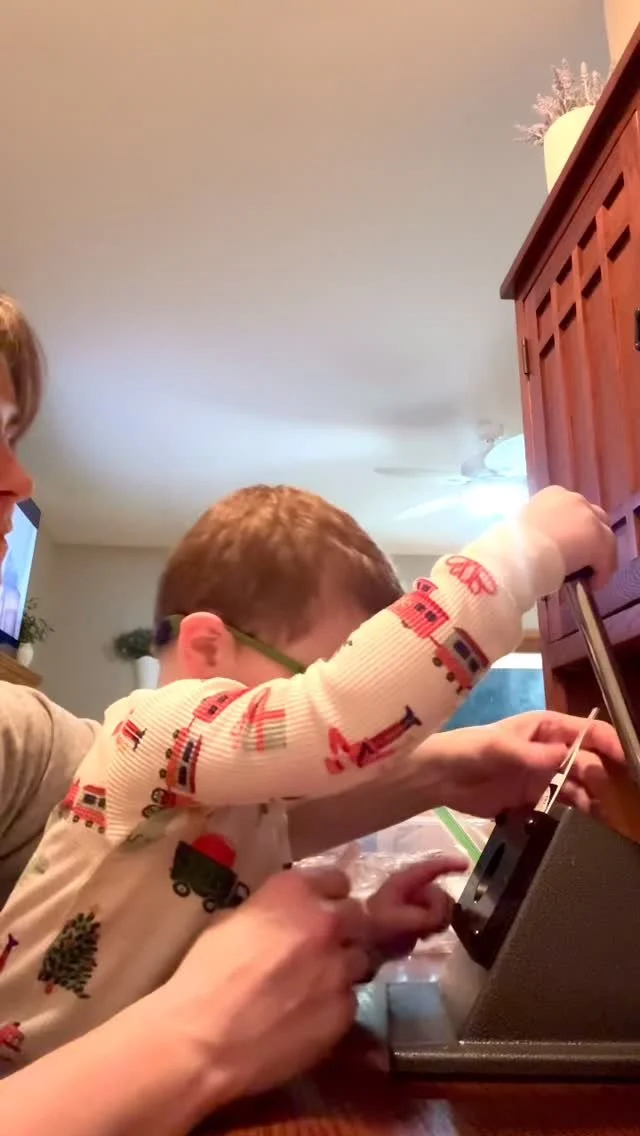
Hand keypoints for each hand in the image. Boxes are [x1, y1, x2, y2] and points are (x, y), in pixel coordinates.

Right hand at [161, 868, 370, 1106]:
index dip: (327, 896)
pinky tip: (308, 1017)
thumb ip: (268, 911)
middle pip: (357, 916)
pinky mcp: (345, 1010)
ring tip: (315, 986)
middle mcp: (326, 922)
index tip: (318, 910)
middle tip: (320, 948)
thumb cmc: (204, 976)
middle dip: (343, 928)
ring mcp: (340, 967)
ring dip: (342, 967)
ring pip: (359, 959)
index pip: (336, 879)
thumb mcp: (229, 922)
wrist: (204, 1040)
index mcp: (294, 892)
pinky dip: (334, 1004)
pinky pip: (349, 999)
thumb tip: (280, 919)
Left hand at [365, 854, 467, 962]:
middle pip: (439, 892)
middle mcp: (411, 889)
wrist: (366, 948)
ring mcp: (414, 903)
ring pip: (440, 907)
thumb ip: (427, 916)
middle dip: (441, 908)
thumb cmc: (379, 929)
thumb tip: (443, 914)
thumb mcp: (403, 922)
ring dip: (437, 920)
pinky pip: (436, 919)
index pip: (429, 868)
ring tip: (423, 933)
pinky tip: (422, 937)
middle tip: (433, 926)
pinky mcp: (417, 918)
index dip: (448, 864)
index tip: (467, 865)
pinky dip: (434, 927)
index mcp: (404, 882)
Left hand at [427, 710, 624, 817]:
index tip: (627, 762)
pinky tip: (573, 829)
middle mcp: (550, 752)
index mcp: (546, 729)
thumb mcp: (499, 746)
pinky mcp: (531, 801)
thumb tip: (563, 756)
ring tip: (595, 821)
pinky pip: (559, 810)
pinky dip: (568, 818)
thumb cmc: (469, 749)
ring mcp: (541, 777)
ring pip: (577, 790)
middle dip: (599, 780)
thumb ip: (530, 753)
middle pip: (587, 764)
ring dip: (588, 803)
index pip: (588, 732)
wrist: (440, 778)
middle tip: (602, 801)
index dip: (610, 744)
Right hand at [521, 486, 615, 589]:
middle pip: (594, 518)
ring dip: (599, 556)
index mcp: (553, 494)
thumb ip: (542, 529)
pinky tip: (593, 584)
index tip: (567, 543)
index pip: (573, 509)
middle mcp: (574, 499)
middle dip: (591, 537)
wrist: (519, 553)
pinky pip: (607, 558)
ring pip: (605, 538)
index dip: (573, 527)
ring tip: (589, 575)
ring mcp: (589, 518)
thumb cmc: (513, 542)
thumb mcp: (526, 526)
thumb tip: (547, 544)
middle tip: (582, 558)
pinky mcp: (599, 541)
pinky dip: (602, 572)